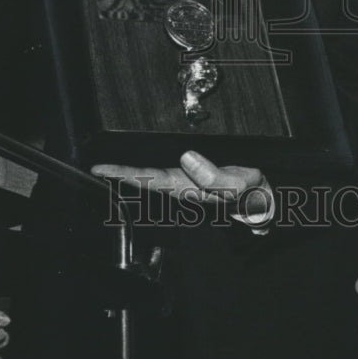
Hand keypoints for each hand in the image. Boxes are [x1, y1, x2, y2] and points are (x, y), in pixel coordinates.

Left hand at [91, 149, 271, 218]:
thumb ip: (213, 174)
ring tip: (108, 170)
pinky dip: (145, 172)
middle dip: (119, 175)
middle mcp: (181, 188)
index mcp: (187, 189)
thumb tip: (186, 156)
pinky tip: (137, 171)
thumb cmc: (249, 194)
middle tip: (95, 169)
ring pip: (151, 178)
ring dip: (129, 174)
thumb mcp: (237, 185)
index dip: (124, 174)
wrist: (262, 203)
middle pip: (144, 180)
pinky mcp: (192, 178)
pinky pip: (162, 174)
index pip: (149, 180)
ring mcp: (186, 184)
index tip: (101, 170)